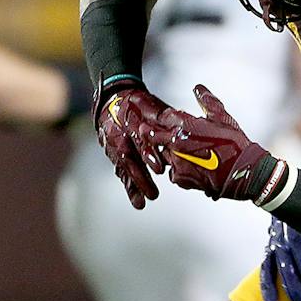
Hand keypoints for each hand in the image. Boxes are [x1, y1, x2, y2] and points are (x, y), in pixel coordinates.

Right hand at [94, 79, 167, 209]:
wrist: (112, 98)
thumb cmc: (139, 103)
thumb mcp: (152, 106)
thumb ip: (166, 119)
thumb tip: (188, 126)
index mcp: (131, 123)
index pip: (140, 141)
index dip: (149, 155)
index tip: (159, 168)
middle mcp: (120, 136)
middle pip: (130, 160)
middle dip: (141, 178)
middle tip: (153, 193)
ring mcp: (115, 147)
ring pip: (124, 170)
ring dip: (134, 186)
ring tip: (143, 202)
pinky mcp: (115, 155)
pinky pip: (121, 172)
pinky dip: (129, 187)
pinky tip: (138, 201)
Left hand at [146, 85, 276, 201]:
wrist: (244, 172)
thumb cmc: (235, 146)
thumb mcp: (223, 118)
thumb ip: (208, 101)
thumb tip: (199, 89)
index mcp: (184, 125)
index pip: (162, 116)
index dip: (161, 116)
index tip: (163, 117)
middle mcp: (176, 143)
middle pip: (153, 135)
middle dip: (151, 132)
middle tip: (147, 131)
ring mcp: (176, 162)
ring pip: (163, 154)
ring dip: (168, 151)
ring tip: (182, 152)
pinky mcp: (180, 178)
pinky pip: (173, 172)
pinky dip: (179, 169)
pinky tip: (191, 167)